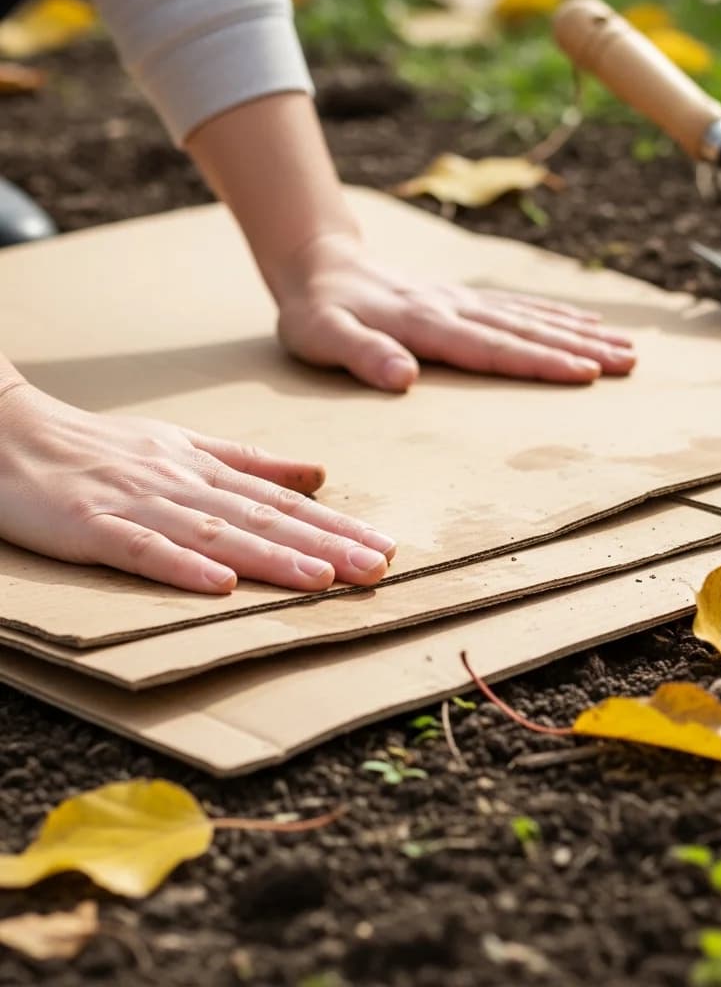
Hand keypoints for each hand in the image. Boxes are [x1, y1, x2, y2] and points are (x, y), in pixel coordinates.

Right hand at [0, 382, 394, 593]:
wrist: (10, 432)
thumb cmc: (102, 446)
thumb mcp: (184, 445)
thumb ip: (252, 461)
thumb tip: (319, 473)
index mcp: (206, 468)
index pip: (283, 502)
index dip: (336, 525)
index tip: (385, 547)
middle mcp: (182, 483)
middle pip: (264, 518)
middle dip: (324, 544)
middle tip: (377, 569)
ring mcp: (137, 503)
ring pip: (216, 532)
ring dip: (270, 557)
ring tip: (323, 579)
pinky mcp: (91, 526)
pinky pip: (140, 548)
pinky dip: (180, 566)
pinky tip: (220, 586)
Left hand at [272, 232, 636, 391]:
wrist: (319, 264)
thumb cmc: (317, 313)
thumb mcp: (322, 337)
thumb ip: (361, 354)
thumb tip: (403, 378)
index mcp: (426, 324)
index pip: (492, 348)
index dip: (540, 362)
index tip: (585, 372)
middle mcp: (455, 309)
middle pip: (527, 331)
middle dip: (581, 347)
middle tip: (629, 362)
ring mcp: (464, 301)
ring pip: (533, 318)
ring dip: (581, 332)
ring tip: (627, 347)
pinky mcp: (465, 299)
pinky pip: (520, 307)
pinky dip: (556, 315)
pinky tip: (586, 322)